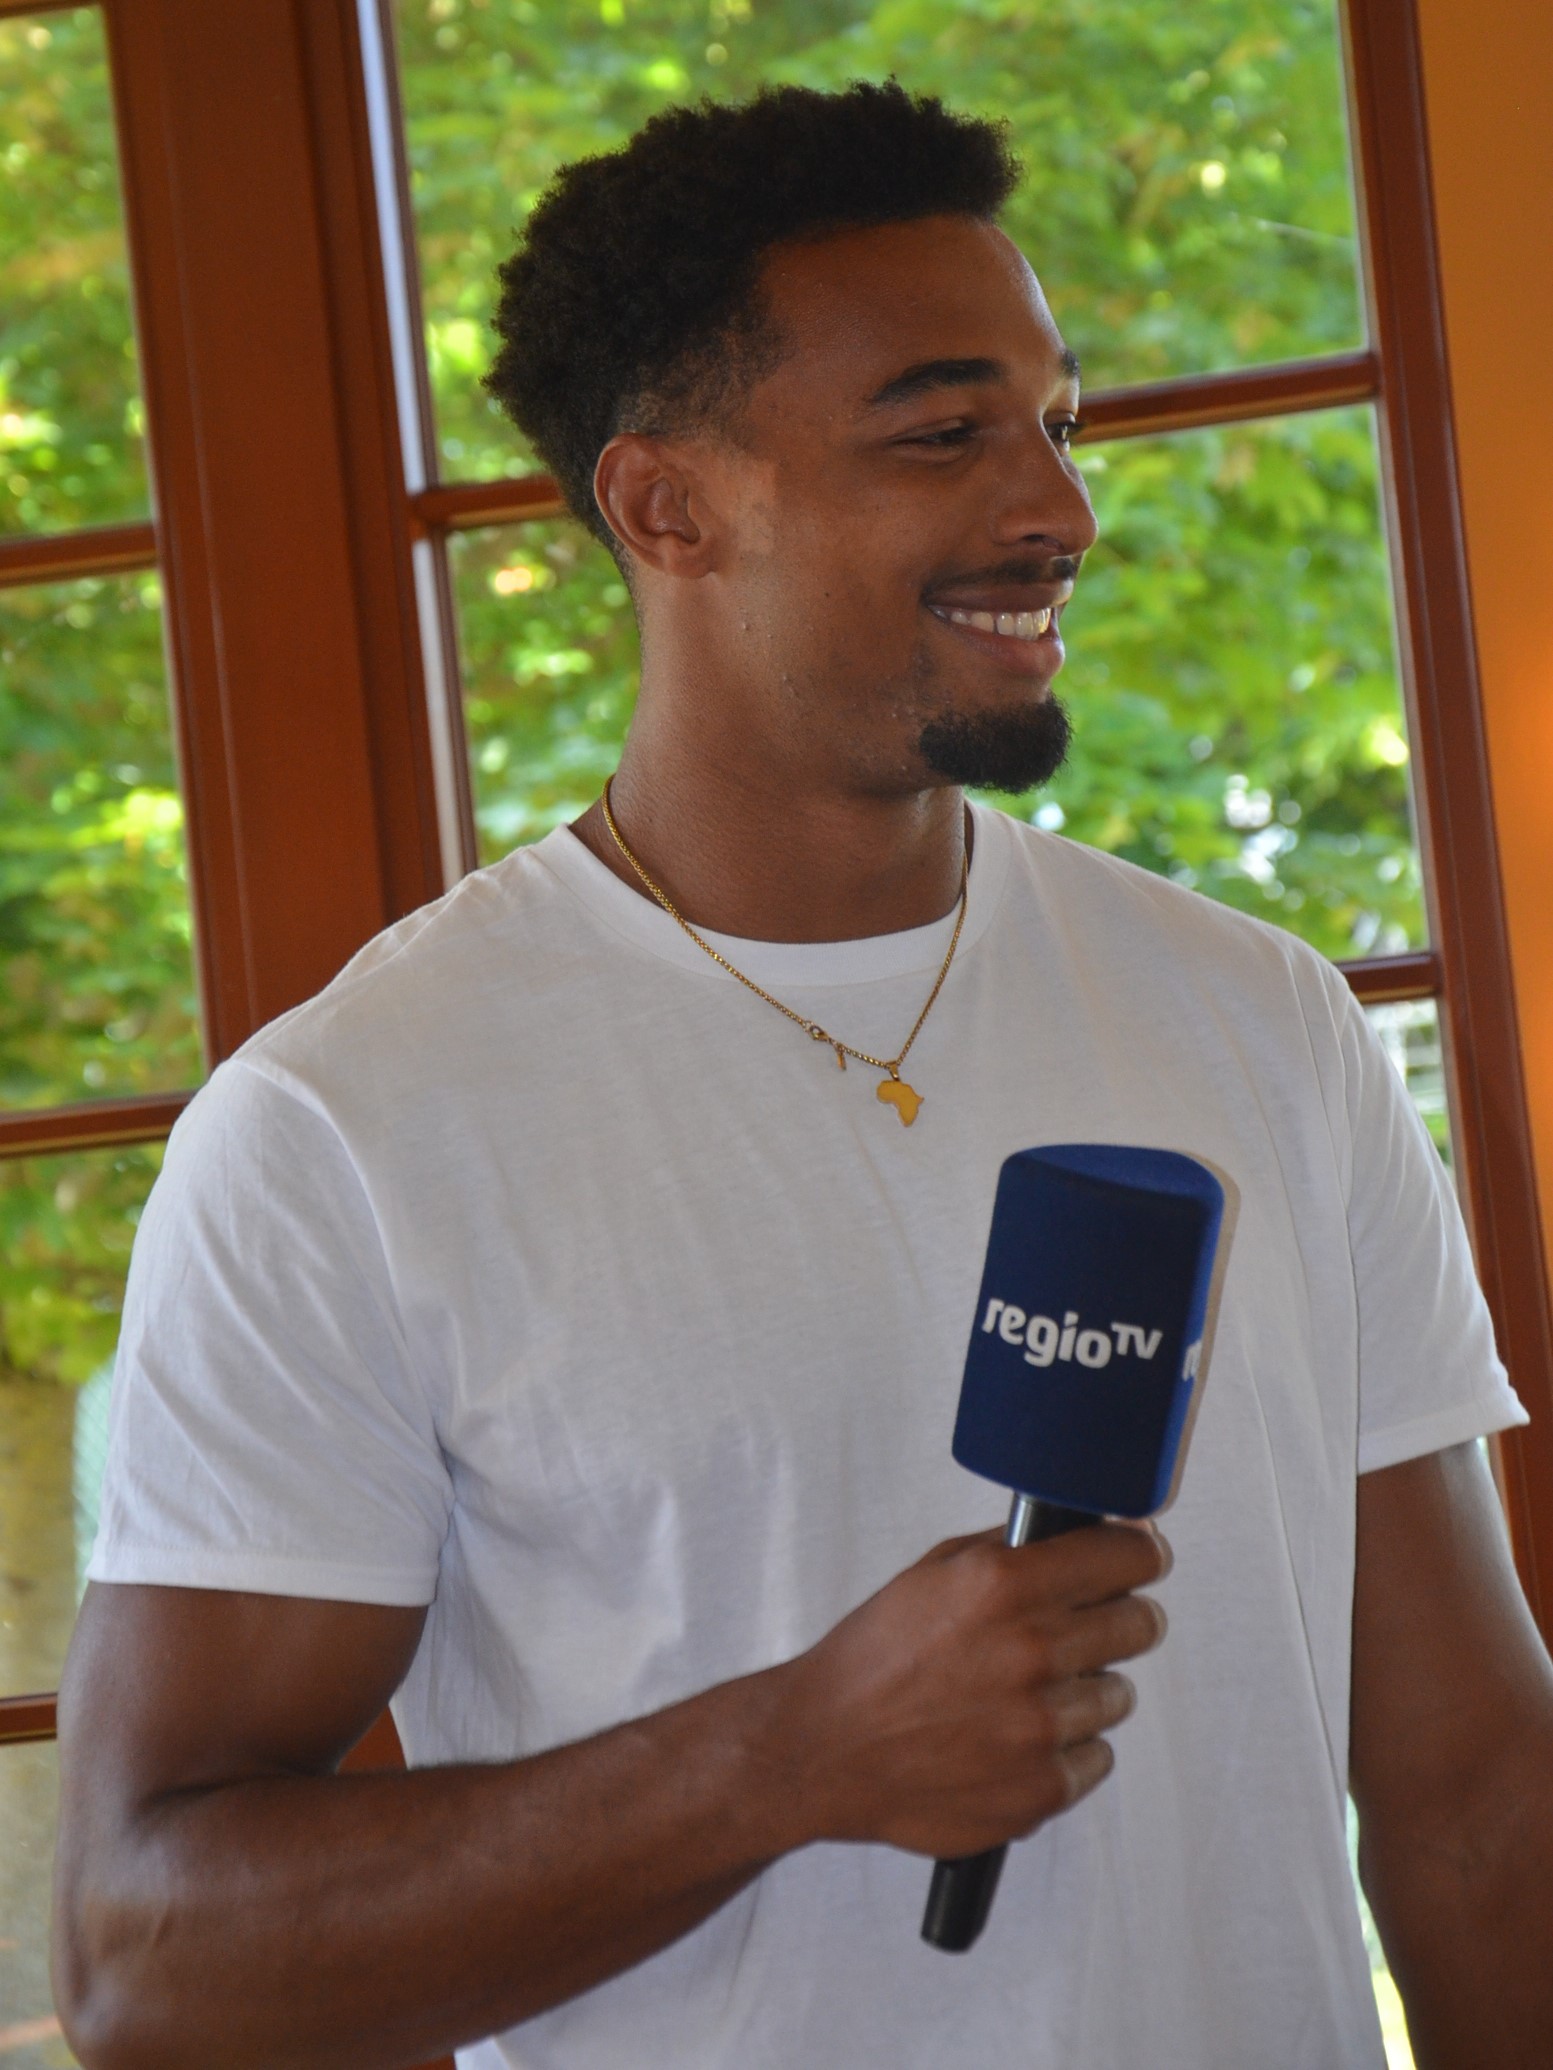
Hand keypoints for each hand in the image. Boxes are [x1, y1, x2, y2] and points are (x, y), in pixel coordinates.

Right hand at [773, 1522, 1167, 1858]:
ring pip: (1119, 1694)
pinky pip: (1098, 1757)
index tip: (1145, 1555)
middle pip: (1140, 1623)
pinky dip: (1068, 1749)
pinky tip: (1017, 1739)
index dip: (1141, 1552)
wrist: (824, 1749)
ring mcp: (1040, 1726)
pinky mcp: (1042, 1790)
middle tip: (1088, 1627)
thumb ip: (1009, 1551)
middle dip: (1121, 1618)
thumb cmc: (875, 1657)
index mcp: (1002, 1584)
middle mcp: (1030, 1650)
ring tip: (1025, 1694)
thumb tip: (1084, 1532)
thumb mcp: (932, 1573)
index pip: (1127, 1555)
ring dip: (1086, 1689)